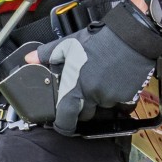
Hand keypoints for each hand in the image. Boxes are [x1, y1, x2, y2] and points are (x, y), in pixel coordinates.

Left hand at [38, 2, 161, 135]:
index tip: (63, 125)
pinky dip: (117, 96)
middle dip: (84, 106)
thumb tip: (30, 59)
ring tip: (103, 79)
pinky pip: (120, 103)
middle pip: (85, 113)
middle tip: (85, 90)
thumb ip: (48, 54)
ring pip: (103, 107)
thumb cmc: (99, 40)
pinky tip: (116, 80)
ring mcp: (111, 97)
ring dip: (101, 99)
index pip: (66, 117)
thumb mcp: (69, 44)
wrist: (131, 36)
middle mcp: (93, 95)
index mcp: (76, 86)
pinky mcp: (128, 96)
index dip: (63, 125)